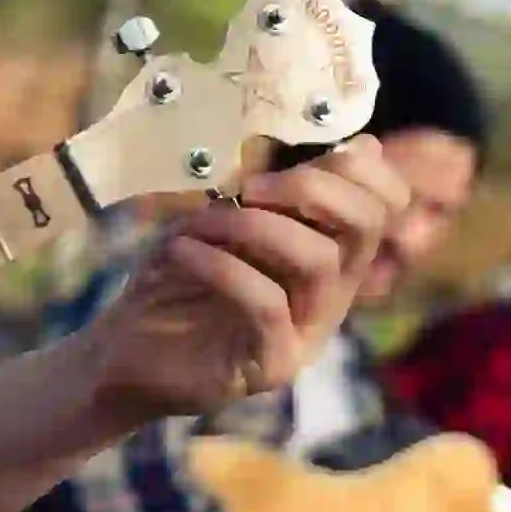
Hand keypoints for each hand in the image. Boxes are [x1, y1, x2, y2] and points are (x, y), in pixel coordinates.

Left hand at [87, 135, 406, 416]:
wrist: (125, 355)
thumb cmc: (176, 281)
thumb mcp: (227, 220)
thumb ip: (282, 192)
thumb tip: (362, 145)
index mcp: (329, 258)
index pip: (385, 205)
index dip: (356, 168)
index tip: (290, 161)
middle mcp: (330, 297)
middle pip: (366, 225)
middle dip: (311, 187)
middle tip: (248, 188)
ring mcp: (307, 334)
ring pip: (319, 261)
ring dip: (254, 226)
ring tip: (200, 224)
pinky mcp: (273, 365)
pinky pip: (267, 303)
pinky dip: (222, 267)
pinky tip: (181, 252)